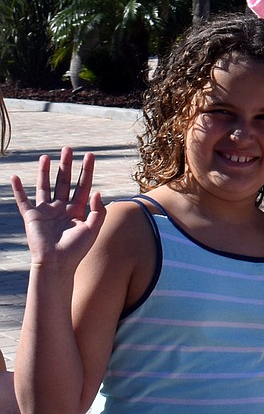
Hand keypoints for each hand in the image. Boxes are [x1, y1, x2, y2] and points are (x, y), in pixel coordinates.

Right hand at [10, 148, 104, 270]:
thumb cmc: (76, 250)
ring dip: (44, 172)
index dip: (87, 171)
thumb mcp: (93, 229)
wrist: (56, 265)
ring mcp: (46, 211)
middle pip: (64, 182)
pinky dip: (18, 189)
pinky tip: (14, 177)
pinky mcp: (32, 217)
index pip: (83, 186)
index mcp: (76, 210)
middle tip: (68, 149)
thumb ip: (99, 211)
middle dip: (66, 165)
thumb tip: (98, 191)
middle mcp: (61, 208)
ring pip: (44, 187)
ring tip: (46, 157)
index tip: (90, 155)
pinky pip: (23, 200)